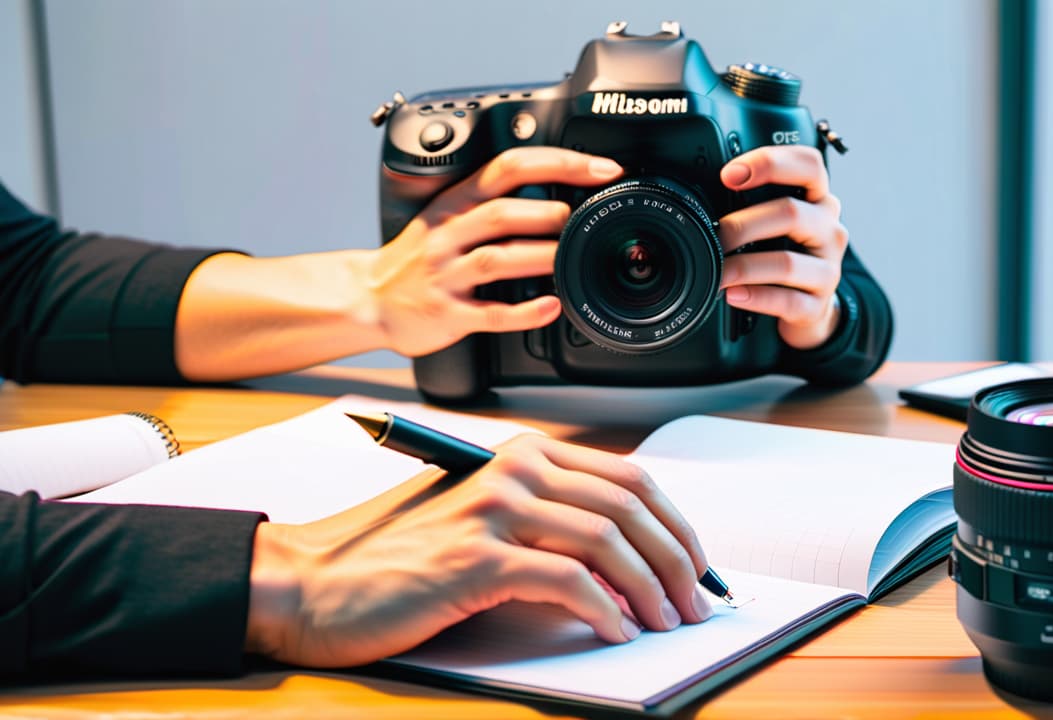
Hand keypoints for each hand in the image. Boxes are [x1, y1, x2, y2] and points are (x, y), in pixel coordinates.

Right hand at [244, 435, 713, 667]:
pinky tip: (616, 631)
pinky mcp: (474, 557)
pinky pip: (565, 579)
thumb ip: (548, 524)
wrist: (312, 581)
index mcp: (524, 455)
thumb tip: (630, 559)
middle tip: (696, 602)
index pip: (629, 480)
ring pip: (606, 540)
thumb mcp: (485, 522)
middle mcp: (514, 469)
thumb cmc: (398, 558)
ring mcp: (493, 508)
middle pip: (630, 505)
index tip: (697, 566)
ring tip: (665, 623)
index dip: (676, 526)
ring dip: (650, 588)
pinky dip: (604, 610)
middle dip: (678, 559)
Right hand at [367, 147, 623, 356]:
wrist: (369, 298)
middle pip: (501, 213)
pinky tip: (549, 307)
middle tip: (579, 218)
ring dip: (538, 257)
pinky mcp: (447, 314)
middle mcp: (449, 234)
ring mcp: (446, 274)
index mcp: (455, 202)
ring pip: (495, 260)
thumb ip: (492, 202)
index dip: (558, 164)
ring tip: (568, 257)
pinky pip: (489, 315)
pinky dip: (523, 313)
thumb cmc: (418, 257)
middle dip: (546, 213)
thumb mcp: (446, 216)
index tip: (600, 169)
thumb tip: (559, 190)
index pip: (507, 168)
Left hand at [718, 145, 848, 349]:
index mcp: (817, 199)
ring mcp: (827, 268)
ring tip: (718, 272)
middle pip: (791, 213)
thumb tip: (701, 200)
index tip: (729, 174)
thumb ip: (751, 205)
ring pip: (786, 262)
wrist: (810, 306)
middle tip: (715, 236)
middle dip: (743, 224)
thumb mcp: (775, 223)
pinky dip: (756, 297)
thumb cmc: (785, 254)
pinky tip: (735, 295)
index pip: (808, 165)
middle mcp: (828, 229)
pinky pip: (787, 300)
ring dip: (744, 267)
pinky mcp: (818, 304)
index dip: (770, 162)